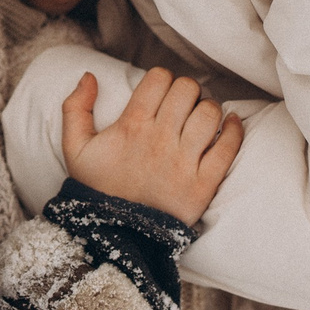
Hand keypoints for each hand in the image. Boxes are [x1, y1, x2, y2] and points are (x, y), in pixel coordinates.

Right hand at [61, 68, 243, 227]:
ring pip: (209, 113)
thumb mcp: (75, 148)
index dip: (162, 79)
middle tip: (182, 105)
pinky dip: (234, 130)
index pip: (159, 78)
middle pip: (187, 89)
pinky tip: (230, 124)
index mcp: (131, 126)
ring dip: (208, 108)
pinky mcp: (204, 184)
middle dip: (186, 90)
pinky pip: (228, 147)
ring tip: (201, 117)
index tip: (161, 92)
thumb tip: (89, 76)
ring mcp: (184, 162)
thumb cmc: (98, 189)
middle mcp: (160, 139)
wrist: (117, 234)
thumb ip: (74, 108)